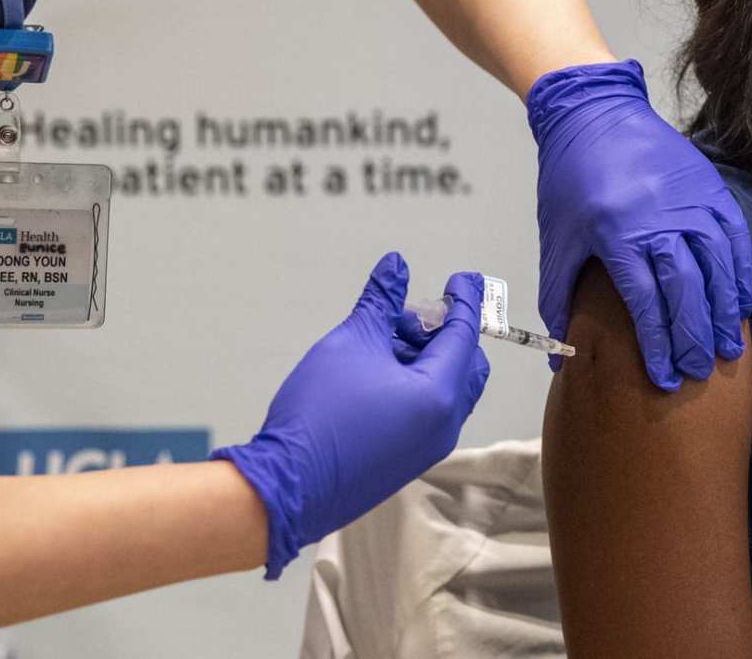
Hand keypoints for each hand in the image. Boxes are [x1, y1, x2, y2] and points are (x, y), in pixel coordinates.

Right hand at [213, 254, 489, 578]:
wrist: (286, 486)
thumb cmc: (320, 411)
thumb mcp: (351, 342)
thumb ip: (380, 301)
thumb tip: (396, 264)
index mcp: (440, 394)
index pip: (464, 335)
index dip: (463, 300)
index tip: (460, 278)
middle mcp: (445, 424)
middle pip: (465, 364)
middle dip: (442, 334)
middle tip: (403, 320)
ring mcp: (428, 447)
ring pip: (446, 389)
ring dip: (425, 359)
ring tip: (379, 344)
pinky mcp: (407, 461)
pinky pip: (429, 412)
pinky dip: (416, 385)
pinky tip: (375, 373)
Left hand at [528, 60, 751, 389]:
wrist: (595, 113)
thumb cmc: (570, 180)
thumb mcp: (557, 239)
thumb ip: (559, 297)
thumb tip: (558, 355)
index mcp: (619, 234)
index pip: (646, 303)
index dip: (657, 344)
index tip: (663, 378)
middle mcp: (662, 219)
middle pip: (687, 291)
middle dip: (694, 338)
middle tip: (698, 372)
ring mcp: (692, 202)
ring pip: (718, 268)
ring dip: (723, 313)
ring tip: (726, 349)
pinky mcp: (711, 188)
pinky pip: (734, 239)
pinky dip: (739, 274)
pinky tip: (740, 304)